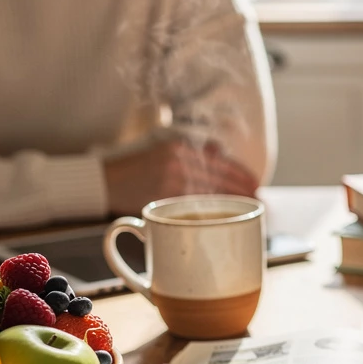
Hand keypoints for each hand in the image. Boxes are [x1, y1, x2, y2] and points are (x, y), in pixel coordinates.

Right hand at [103, 139, 258, 215]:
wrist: (104, 181)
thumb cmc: (136, 168)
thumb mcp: (163, 150)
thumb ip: (191, 151)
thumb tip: (219, 149)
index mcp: (179, 146)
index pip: (220, 161)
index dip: (242, 174)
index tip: (256, 184)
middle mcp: (177, 159)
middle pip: (220, 178)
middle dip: (242, 190)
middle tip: (258, 199)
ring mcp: (171, 179)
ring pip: (211, 194)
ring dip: (232, 203)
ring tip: (246, 209)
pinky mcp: (163, 199)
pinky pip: (195, 208)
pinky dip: (211, 213)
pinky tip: (223, 217)